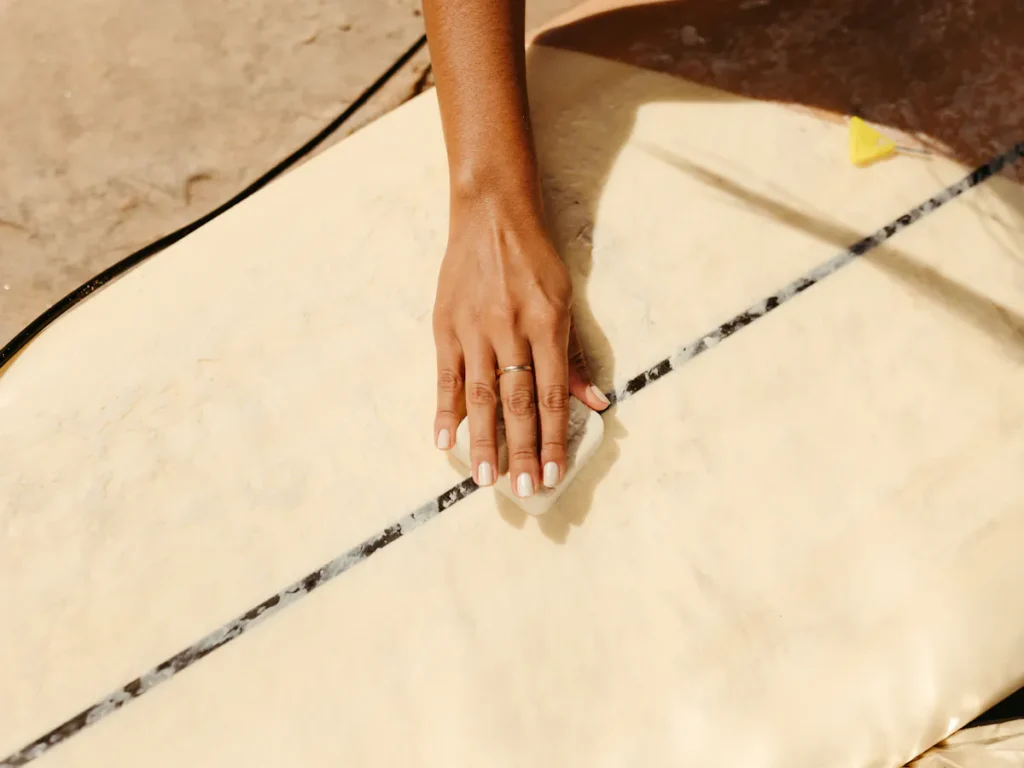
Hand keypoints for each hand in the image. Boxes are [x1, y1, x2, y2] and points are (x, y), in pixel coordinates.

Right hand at [432, 190, 608, 496]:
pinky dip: (444, 410)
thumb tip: (598, 403)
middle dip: (522, 448)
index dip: (554, 437)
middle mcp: (510, 329)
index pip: (552, 393)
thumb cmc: (535, 257)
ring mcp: (474, 329)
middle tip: (525, 489)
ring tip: (485, 479)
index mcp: (546, 323)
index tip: (555, 473)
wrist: (491, 213)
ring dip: (483, 441)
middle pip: (516, 401)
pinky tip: (444, 441)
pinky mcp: (446, 325)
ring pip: (480, 395)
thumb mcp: (565, 298)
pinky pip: (446, 376)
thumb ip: (576, 355)